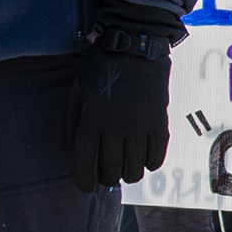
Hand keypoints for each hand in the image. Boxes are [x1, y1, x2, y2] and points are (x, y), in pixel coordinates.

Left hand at [72, 18, 177, 190]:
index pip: (85, 162)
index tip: (85, 186)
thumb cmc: (102, 66)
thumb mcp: (78, 89)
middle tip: (106, 175)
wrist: (136, 44)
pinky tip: (145, 160)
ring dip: (128, 174)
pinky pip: (156, 157)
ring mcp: (140, 126)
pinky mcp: (160, 123)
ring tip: (125, 168)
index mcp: (91, 119)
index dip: (84, 180)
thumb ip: (72, 120)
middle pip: (110, 171)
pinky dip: (150, 164)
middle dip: (106, 179)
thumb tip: (72, 150)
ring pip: (134, 170)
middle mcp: (116, 127)